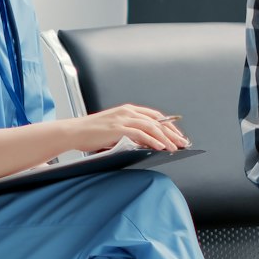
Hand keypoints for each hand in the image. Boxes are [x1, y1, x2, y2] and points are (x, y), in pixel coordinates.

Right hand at [63, 104, 190, 151]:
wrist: (74, 131)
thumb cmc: (92, 133)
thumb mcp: (114, 129)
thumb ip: (130, 132)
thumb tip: (146, 143)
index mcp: (128, 110)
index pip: (155, 116)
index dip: (169, 125)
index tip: (178, 135)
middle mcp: (128, 112)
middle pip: (157, 121)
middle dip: (172, 132)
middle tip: (183, 142)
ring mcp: (123, 119)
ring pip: (152, 127)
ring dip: (165, 138)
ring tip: (175, 147)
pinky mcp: (118, 128)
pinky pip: (141, 134)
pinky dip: (153, 140)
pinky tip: (160, 147)